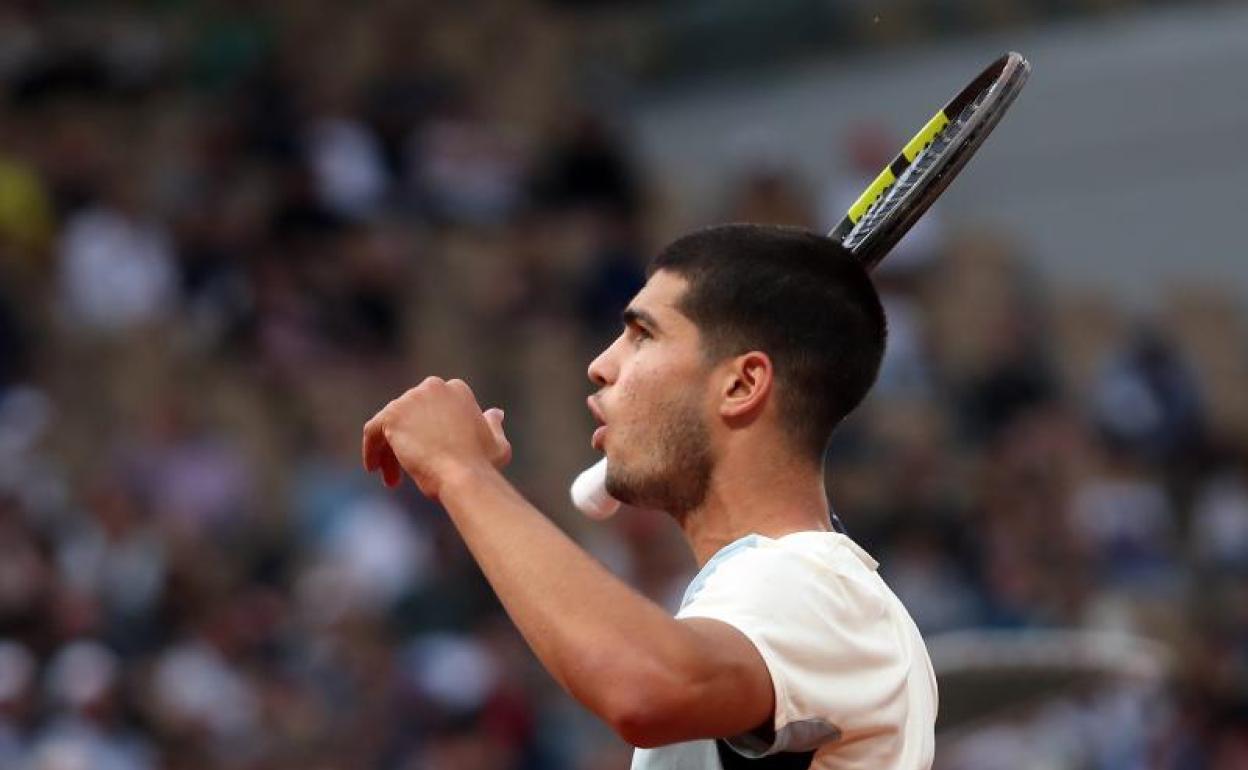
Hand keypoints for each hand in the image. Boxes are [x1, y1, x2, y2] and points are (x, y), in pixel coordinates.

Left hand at [362, 377, 510, 498]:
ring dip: (390, 451)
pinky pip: (373, 431)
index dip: (428, 433)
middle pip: (410, 415)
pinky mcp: (391, 416)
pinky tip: (374, 468)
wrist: (464, 475)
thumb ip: (492, 425)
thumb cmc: (483, 465)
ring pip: (391, 425)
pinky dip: (371, 449)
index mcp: (457, 390)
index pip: (432, 408)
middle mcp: (433, 387)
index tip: (430, 454)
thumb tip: (495, 413)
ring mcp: (410, 399)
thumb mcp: (497, 443)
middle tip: (408, 470)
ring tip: (393, 479)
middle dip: (408, 441)